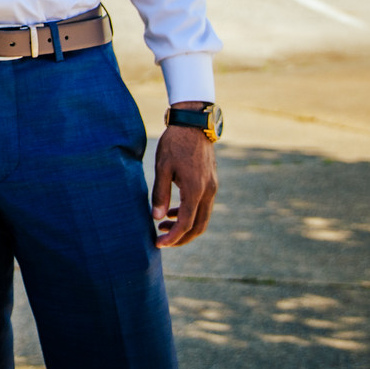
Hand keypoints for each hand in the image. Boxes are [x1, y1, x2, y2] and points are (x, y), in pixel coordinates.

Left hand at [151, 107, 217, 247]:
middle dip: (181, 238)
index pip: (186, 223)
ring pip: (202, 218)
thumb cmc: (175, 143)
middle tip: (161, 241)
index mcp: (196, 190)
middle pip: (199, 227)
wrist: (194, 124)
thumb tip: (157, 218)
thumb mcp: (162, 167)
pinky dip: (190, 214)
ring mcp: (212, 187)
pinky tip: (173, 211)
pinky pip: (203, 206)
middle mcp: (208, 192)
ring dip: (185, 226)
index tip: (158, 244)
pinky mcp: (211, 183)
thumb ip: (160, 194)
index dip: (172, 237)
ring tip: (162, 225)